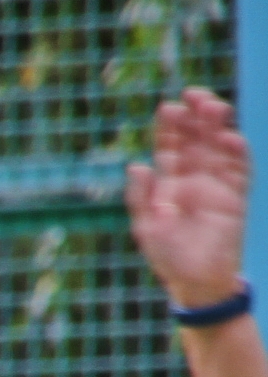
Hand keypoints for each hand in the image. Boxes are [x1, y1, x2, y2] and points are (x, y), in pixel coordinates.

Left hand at [128, 89, 248, 310]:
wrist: (197, 282)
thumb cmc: (167, 256)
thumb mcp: (147, 227)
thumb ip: (140, 197)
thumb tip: (136, 165)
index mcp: (169, 184)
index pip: (170, 148)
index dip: (170, 127)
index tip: (169, 106)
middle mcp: (194, 179)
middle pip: (197, 140)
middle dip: (196, 117)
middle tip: (194, 94)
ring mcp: (218, 185)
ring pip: (220, 148)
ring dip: (218, 127)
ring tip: (213, 106)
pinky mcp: (237, 197)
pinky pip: (240, 170)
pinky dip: (237, 153)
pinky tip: (230, 138)